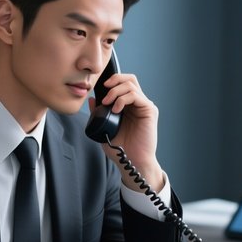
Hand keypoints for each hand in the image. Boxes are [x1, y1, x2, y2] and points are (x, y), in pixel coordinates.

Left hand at [89, 72, 164, 191]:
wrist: (132, 162)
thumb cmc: (121, 149)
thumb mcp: (104, 129)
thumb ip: (98, 114)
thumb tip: (92, 99)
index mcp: (128, 106)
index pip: (123, 83)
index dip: (112, 80)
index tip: (100, 87)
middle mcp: (138, 104)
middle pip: (129, 79)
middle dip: (115, 80)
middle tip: (104, 92)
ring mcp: (144, 106)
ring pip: (131, 85)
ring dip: (116, 91)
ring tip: (108, 104)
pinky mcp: (149, 111)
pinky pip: (136, 96)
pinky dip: (123, 99)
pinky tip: (116, 110)